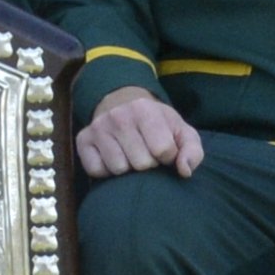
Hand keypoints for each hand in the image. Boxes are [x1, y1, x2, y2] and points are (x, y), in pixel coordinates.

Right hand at [75, 87, 206, 177]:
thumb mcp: (181, 131)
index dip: (168, 156)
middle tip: (146, 152)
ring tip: (130, 154)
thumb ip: (192, 151)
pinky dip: (107, 171)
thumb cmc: (157, 124)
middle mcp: (118, 116)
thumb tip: (184, 171)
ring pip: (119, 169)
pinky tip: (113, 157)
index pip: (163, 150)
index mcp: (145, 109)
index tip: (164, 150)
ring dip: (128, 168)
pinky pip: (97, 171)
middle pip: (141, 163)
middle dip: (148, 163)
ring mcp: (98, 128)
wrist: (122, 104)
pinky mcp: (83, 140)